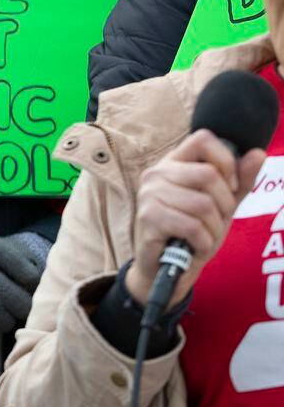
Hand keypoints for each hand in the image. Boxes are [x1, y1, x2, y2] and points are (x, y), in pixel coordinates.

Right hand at [126, 129, 264, 307]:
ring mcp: (149, 195)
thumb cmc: (193, 231)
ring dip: (214, 227)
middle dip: (224, 203)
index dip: (225, 161)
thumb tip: (258, 154)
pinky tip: (195, 245)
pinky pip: (192, 226)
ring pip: (203, 204)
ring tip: (204, 235)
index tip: (230, 185)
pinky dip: (203, 241)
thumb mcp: (222, 204)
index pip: (203, 139)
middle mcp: (157, 173)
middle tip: (216, 219)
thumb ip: (240, 180)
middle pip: (208, 174)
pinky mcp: (148, 218)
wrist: (168, 267)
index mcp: (174, 163)